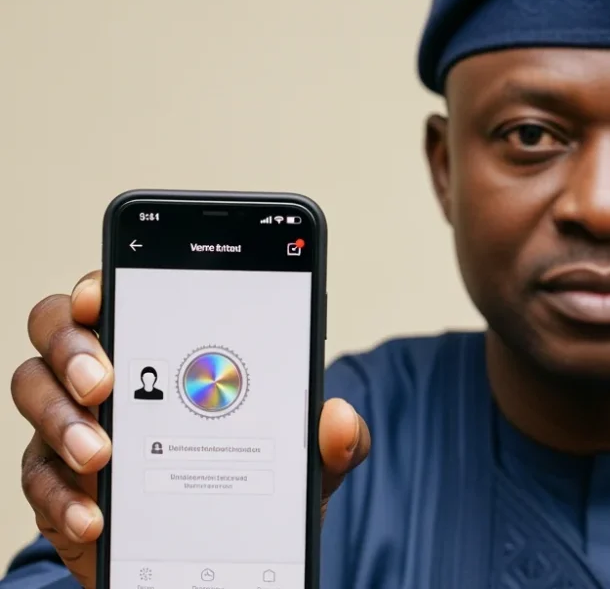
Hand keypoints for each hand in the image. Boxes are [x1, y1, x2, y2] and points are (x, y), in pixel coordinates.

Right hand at [12, 271, 370, 588]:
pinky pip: (38, 478)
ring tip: (102, 454)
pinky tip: (95, 515)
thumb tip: (341, 419)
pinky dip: (62, 496)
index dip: (105, 283)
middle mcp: (114, 379)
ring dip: (61, 420)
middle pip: (59, 331)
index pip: (124, 293)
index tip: (107, 293)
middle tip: (105, 381)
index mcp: (168, 353)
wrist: (216, 560)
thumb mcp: (300, 465)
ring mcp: (79, 426)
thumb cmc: (249, 490)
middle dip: (73, 348)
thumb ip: (329, 442)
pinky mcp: (62, 484)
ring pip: (34, 394)